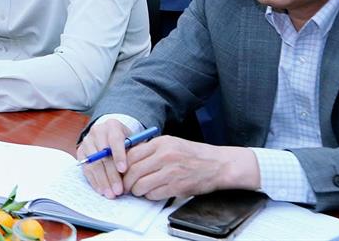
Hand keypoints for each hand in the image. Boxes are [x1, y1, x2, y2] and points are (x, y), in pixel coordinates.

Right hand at [78, 118, 133, 197]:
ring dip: (103, 181)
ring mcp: (87, 142)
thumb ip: (135, 152)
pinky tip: (102, 190)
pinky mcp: (80, 152)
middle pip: (103, 155)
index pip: (114, 140)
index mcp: (112, 126)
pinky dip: (94, 181)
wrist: (110, 135)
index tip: (124, 170)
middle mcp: (97, 131)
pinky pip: (86, 169)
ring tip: (111, 194)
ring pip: (93, 163)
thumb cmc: (126, 141)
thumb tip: (136, 171)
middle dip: (111, 175)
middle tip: (119, 190)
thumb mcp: (133, 141)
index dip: (119, 155)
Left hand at [119, 137, 258, 200]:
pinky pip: (154, 194)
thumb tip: (128, 158)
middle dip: (126, 181)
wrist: (218, 165)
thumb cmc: (193, 154)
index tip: (120, 172)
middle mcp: (165, 156)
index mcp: (161, 143)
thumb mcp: (171, 143)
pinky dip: (149, 196)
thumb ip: (151, 149)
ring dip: (136, 190)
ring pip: (141, 184)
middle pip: (133, 171)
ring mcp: (171, 172)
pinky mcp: (177, 187)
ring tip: (138, 190)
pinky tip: (152, 192)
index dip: (122, 166)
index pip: (131, 155)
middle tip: (124, 186)